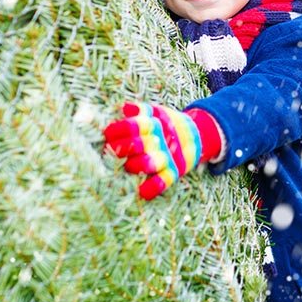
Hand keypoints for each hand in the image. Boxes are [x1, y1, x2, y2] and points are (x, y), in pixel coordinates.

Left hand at [103, 102, 222, 199]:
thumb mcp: (155, 112)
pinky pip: (164, 181)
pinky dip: (154, 188)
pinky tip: (142, 192)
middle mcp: (160, 141)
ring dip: (135, 165)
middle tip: (108, 150)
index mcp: (154, 124)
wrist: (194, 136)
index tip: (106, 133)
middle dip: (121, 148)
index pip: (133, 126)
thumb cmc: (164, 125)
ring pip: (150, 162)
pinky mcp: (174, 172)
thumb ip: (140, 110)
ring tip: (125, 166)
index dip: (118, 129)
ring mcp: (167, 157)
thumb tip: (124, 108)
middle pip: (139, 144)